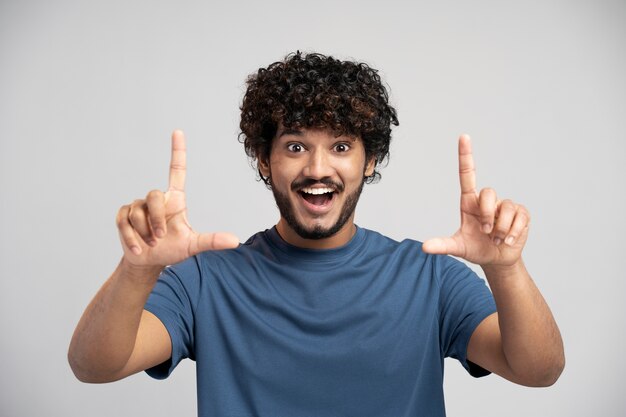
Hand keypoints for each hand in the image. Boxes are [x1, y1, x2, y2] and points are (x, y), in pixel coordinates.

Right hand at [116, 130, 238, 267]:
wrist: (149, 261)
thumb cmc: (173, 249)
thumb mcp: (193, 245)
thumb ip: (212, 241)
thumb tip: (235, 241)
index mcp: (175, 199)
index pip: (176, 170)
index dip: (177, 151)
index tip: (178, 132)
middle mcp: (157, 199)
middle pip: (153, 196)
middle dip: (156, 219)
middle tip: (160, 237)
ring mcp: (138, 206)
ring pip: (138, 212)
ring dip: (145, 232)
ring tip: (151, 244)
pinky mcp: (124, 216)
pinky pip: (124, 221)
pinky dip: (131, 239)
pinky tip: (138, 248)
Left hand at [422, 134, 529, 266]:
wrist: (497, 260)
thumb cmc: (476, 249)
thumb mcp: (458, 247)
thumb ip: (442, 245)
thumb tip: (425, 247)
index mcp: (470, 202)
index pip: (467, 174)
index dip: (466, 155)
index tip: (464, 137)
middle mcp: (487, 200)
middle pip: (488, 193)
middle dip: (487, 216)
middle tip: (486, 232)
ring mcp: (505, 205)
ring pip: (506, 207)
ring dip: (501, 229)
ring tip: (497, 239)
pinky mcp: (521, 213)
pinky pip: (520, 217)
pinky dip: (513, 232)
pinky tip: (509, 240)